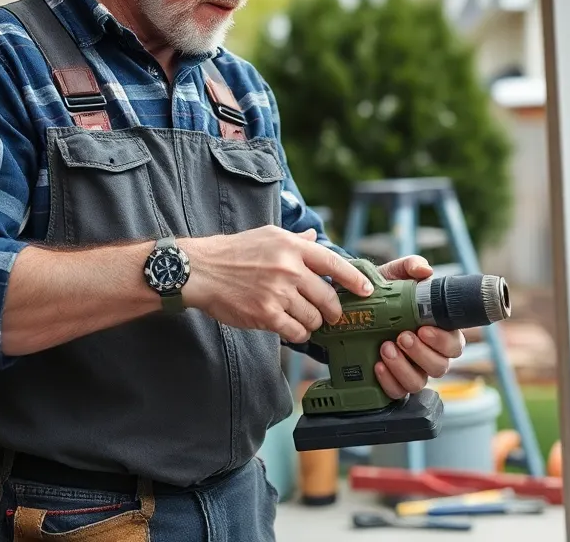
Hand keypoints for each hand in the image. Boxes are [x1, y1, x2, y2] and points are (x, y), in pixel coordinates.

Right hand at [179, 227, 373, 342]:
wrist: (201, 271)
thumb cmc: (234, 252)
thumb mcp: (268, 235)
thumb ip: (296, 240)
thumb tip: (315, 238)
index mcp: (292, 247)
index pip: (334, 263)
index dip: (354, 279)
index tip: (367, 289)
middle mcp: (289, 269)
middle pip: (328, 297)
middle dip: (333, 311)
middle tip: (331, 315)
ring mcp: (278, 293)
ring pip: (313, 318)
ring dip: (313, 323)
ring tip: (303, 320)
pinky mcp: (266, 314)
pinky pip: (296, 331)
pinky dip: (298, 333)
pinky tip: (291, 329)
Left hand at [373, 256, 466, 398]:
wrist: (351, 307)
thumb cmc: (382, 292)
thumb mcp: (393, 275)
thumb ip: (409, 267)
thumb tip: (424, 270)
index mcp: (437, 332)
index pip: (454, 345)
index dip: (443, 341)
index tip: (423, 329)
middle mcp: (428, 355)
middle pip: (440, 366)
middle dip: (421, 353)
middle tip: (402, 336)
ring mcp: (411, 371)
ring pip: (418, 381)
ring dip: (403, 366)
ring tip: (386, 347)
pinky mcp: (392, 382)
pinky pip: (397, 392)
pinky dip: (388, 380)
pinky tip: (377, 365)